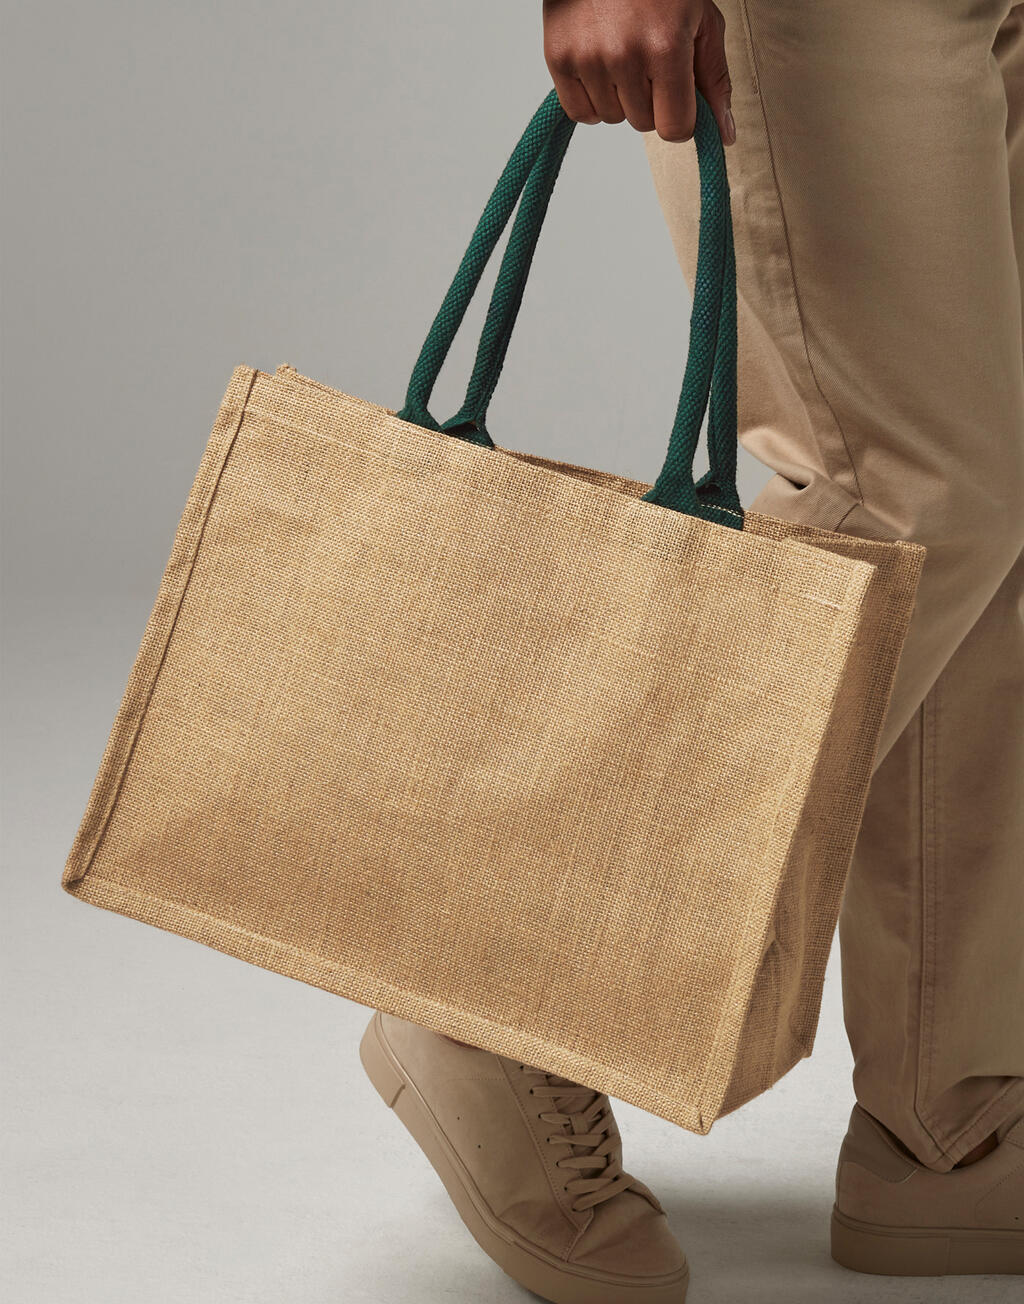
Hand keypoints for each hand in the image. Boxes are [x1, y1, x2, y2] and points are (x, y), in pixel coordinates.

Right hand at [542, 0, 734, 144]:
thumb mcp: (701, 20)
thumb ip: (714, 80)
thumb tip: (724, 135)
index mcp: (666, 46)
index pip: (675, 129)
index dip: (679, 117)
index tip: (677, 97)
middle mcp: (625, 56)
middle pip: (644, 124)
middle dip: (651, 100)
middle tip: (648, 58)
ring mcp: (589, 58)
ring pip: (613, 118)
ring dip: (621, 97)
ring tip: (622, 52)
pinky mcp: (559, 58)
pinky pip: (580, 113)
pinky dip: (592, 99)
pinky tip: (600, 67)